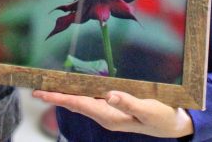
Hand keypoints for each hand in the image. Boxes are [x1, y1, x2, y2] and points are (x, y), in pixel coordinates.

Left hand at [32, 90, 192, 137]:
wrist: (175, 124)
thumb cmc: (163, 117)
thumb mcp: (148, 109)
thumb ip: (128, 102)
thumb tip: (108, 94)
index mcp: (109, 116)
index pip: (78, 103)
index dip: (58, 97)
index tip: (40, 93)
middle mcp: (105, 114)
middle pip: (75, 103)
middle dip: (55, 96)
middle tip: (36, 89)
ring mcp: (109, 111)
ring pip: (81, 101)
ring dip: (64, 93)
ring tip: (47, 87)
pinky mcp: (114, 106)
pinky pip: (90, 98)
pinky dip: (77, 91)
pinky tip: (72, 87)